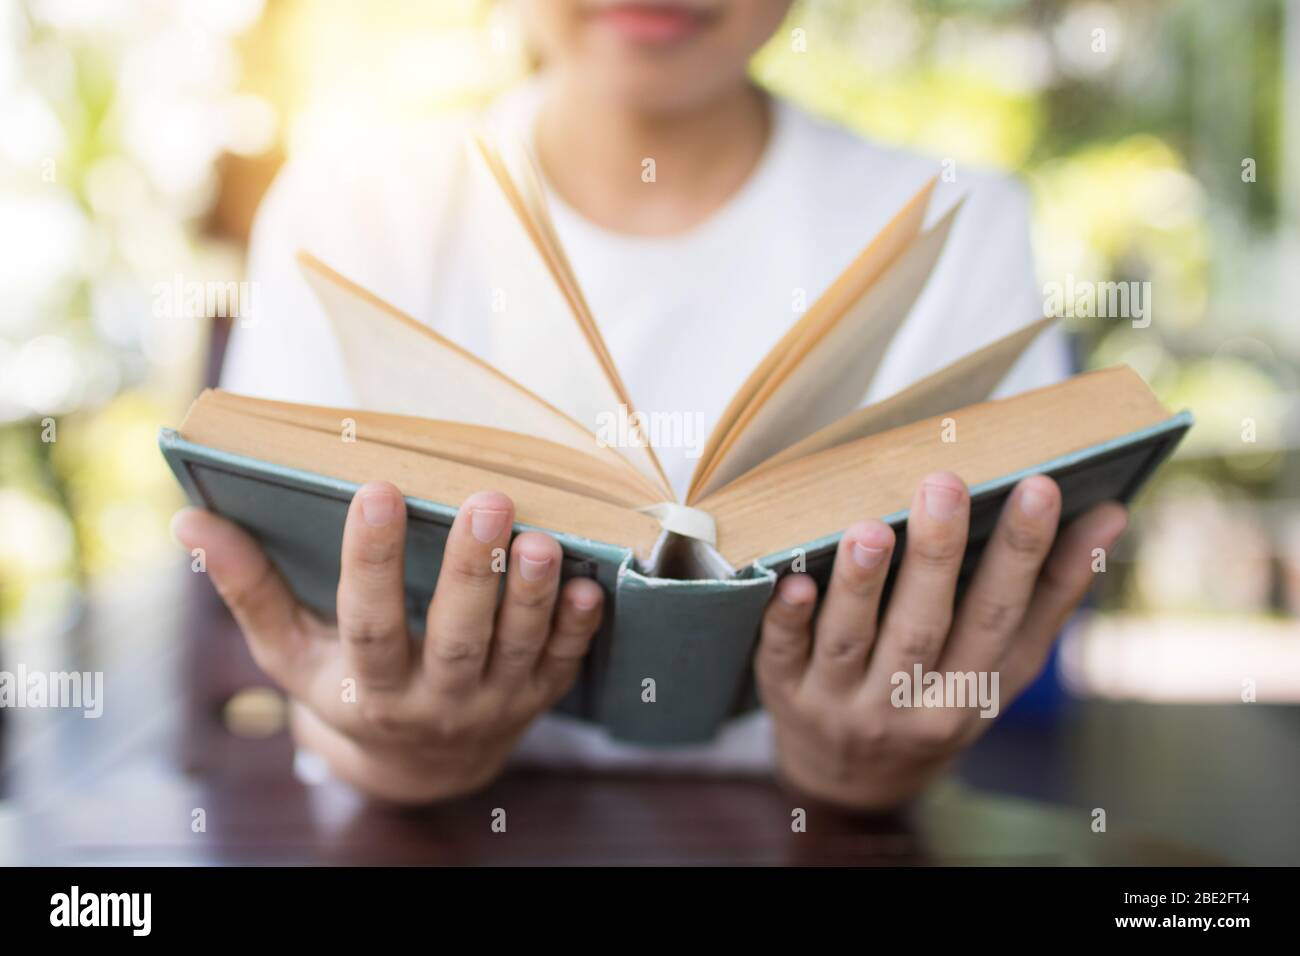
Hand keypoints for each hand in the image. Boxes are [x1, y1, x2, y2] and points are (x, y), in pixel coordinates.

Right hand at [172, 484, 602, 803]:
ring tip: (541, 538)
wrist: (417, 765)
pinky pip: (562, 667)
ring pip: (515, 650)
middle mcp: (433, 700)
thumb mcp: (290, 652)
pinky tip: (591, 588)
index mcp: (366, 687)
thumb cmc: (344, 687)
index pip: (368, 622)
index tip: (375, 489)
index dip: (370, 560)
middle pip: (455, 637)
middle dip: (470, 571)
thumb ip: (248, 588)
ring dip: (531, 596)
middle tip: (486, 500)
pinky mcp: (535, 700)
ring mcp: (491, 703)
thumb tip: (190, 523)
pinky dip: (576, 631)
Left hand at [756, 471, 1126, 810]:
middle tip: (944, 483)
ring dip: (861, 584)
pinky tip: (793, 580)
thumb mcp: (1001, 667)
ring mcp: (841, 703)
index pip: (1001, 617)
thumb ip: (1050, 595)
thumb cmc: (938, 699)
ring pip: (854, 640)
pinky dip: (787, 620)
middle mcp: (908, 705)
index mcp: (971, 692)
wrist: (852, 782)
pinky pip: (782, 656)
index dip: (1025, 554)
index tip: (1042, 487)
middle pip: (925, 627)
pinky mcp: (785, 695)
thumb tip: (1110, 516)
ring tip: (872, 528)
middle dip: (937, 555)